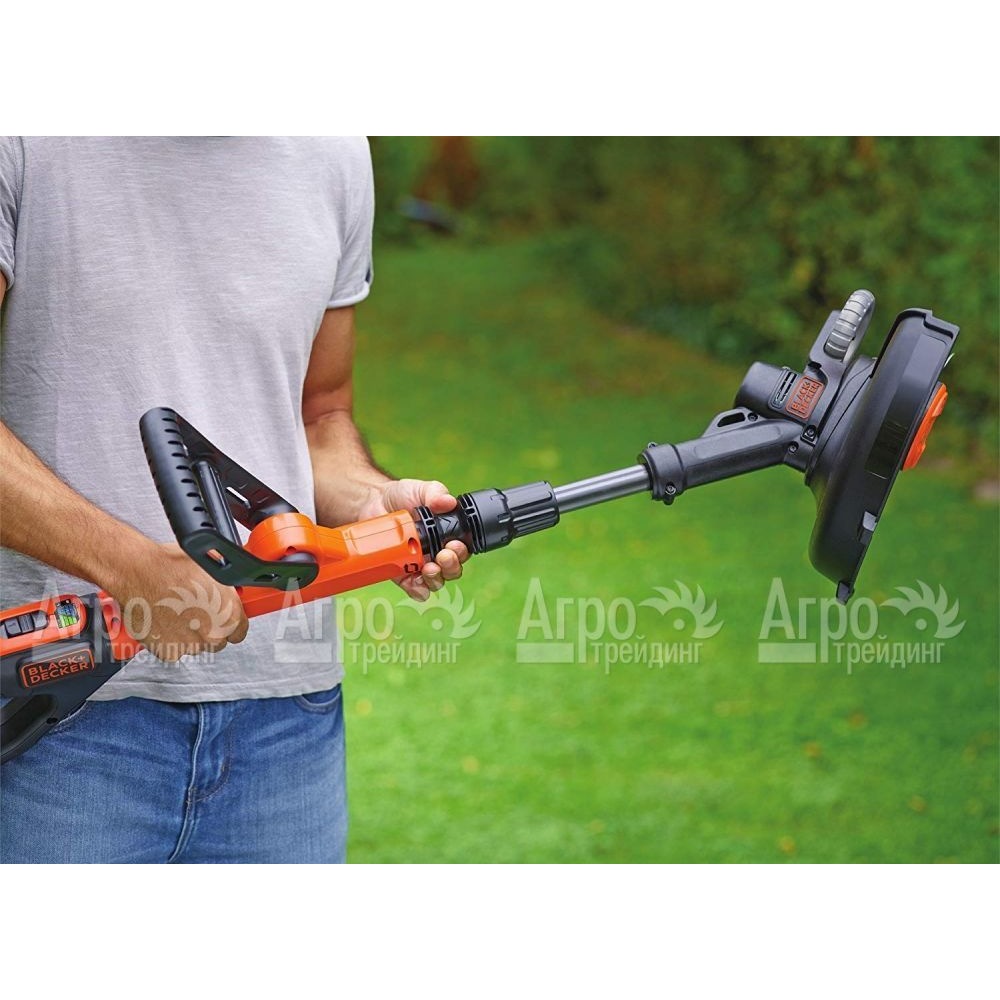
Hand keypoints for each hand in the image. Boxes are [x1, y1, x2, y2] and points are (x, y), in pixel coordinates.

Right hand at [106, 541, 248, 661]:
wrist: (137, 573)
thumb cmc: (172, 567)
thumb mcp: (213, 570)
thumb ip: (225, 591)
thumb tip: (229, 592)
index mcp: (230, 615)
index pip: (239, 632)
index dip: (228, 622)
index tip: (220, 617)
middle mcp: (213, 635)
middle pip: (217, 640)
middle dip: (208, 628)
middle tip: (194, 611)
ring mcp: (190, 646)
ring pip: (195, 646)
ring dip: (188, 634)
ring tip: (176, 612)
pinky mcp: (167, 652)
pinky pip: (172, 650)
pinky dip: (168, 639)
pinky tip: (163, 620)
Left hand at [358, 479, 470, 600]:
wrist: (373, 503)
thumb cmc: (402, 497)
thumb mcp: (421, 489)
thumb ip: (435, 493)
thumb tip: (448, 501)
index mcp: (447, 535)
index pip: (463, 549)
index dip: (462, 551)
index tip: (453, 544)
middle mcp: (437, 553)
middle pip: (453, 570)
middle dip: (451, 566)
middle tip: (442, 555)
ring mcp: (420, 565)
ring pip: (436, 582)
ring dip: (436, 578)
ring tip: (428, 568)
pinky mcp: (403, 574)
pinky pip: (415, 589)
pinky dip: (417, 589)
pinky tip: (414, 581)